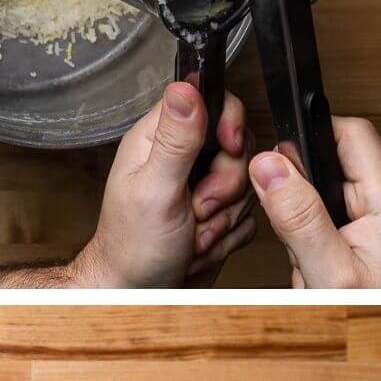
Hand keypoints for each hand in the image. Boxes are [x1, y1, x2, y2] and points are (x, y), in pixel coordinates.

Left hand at [72, 83, 254, 287]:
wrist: (136, 293)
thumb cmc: (130, 247)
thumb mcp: (154, 189)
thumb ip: (175, 140)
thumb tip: (186, 88)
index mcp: (158, 140)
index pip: (209, 100)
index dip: (228, 124)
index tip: (226, 148)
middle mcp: (180, 158)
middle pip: (237, 147)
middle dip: (225, 185)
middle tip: (196, 207)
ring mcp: (201, 186)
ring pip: (247, 184)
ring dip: (223, 216)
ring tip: (191, 231)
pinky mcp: (217, 213)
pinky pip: (249, 215)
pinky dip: (228, 235)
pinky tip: (198, 244)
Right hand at [250, 117, 380, 287]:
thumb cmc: (372, 316)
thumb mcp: (325, 271)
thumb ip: (296, 215)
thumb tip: (268, 165)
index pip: (349, 132)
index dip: (307, 141)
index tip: (279, 168)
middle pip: (338, 163)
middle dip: (305, 196)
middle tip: (300, 240)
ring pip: (338, 190)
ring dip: (314, 220)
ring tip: (316, 258)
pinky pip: (347, 211)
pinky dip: (328, 233)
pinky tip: (327, 261)